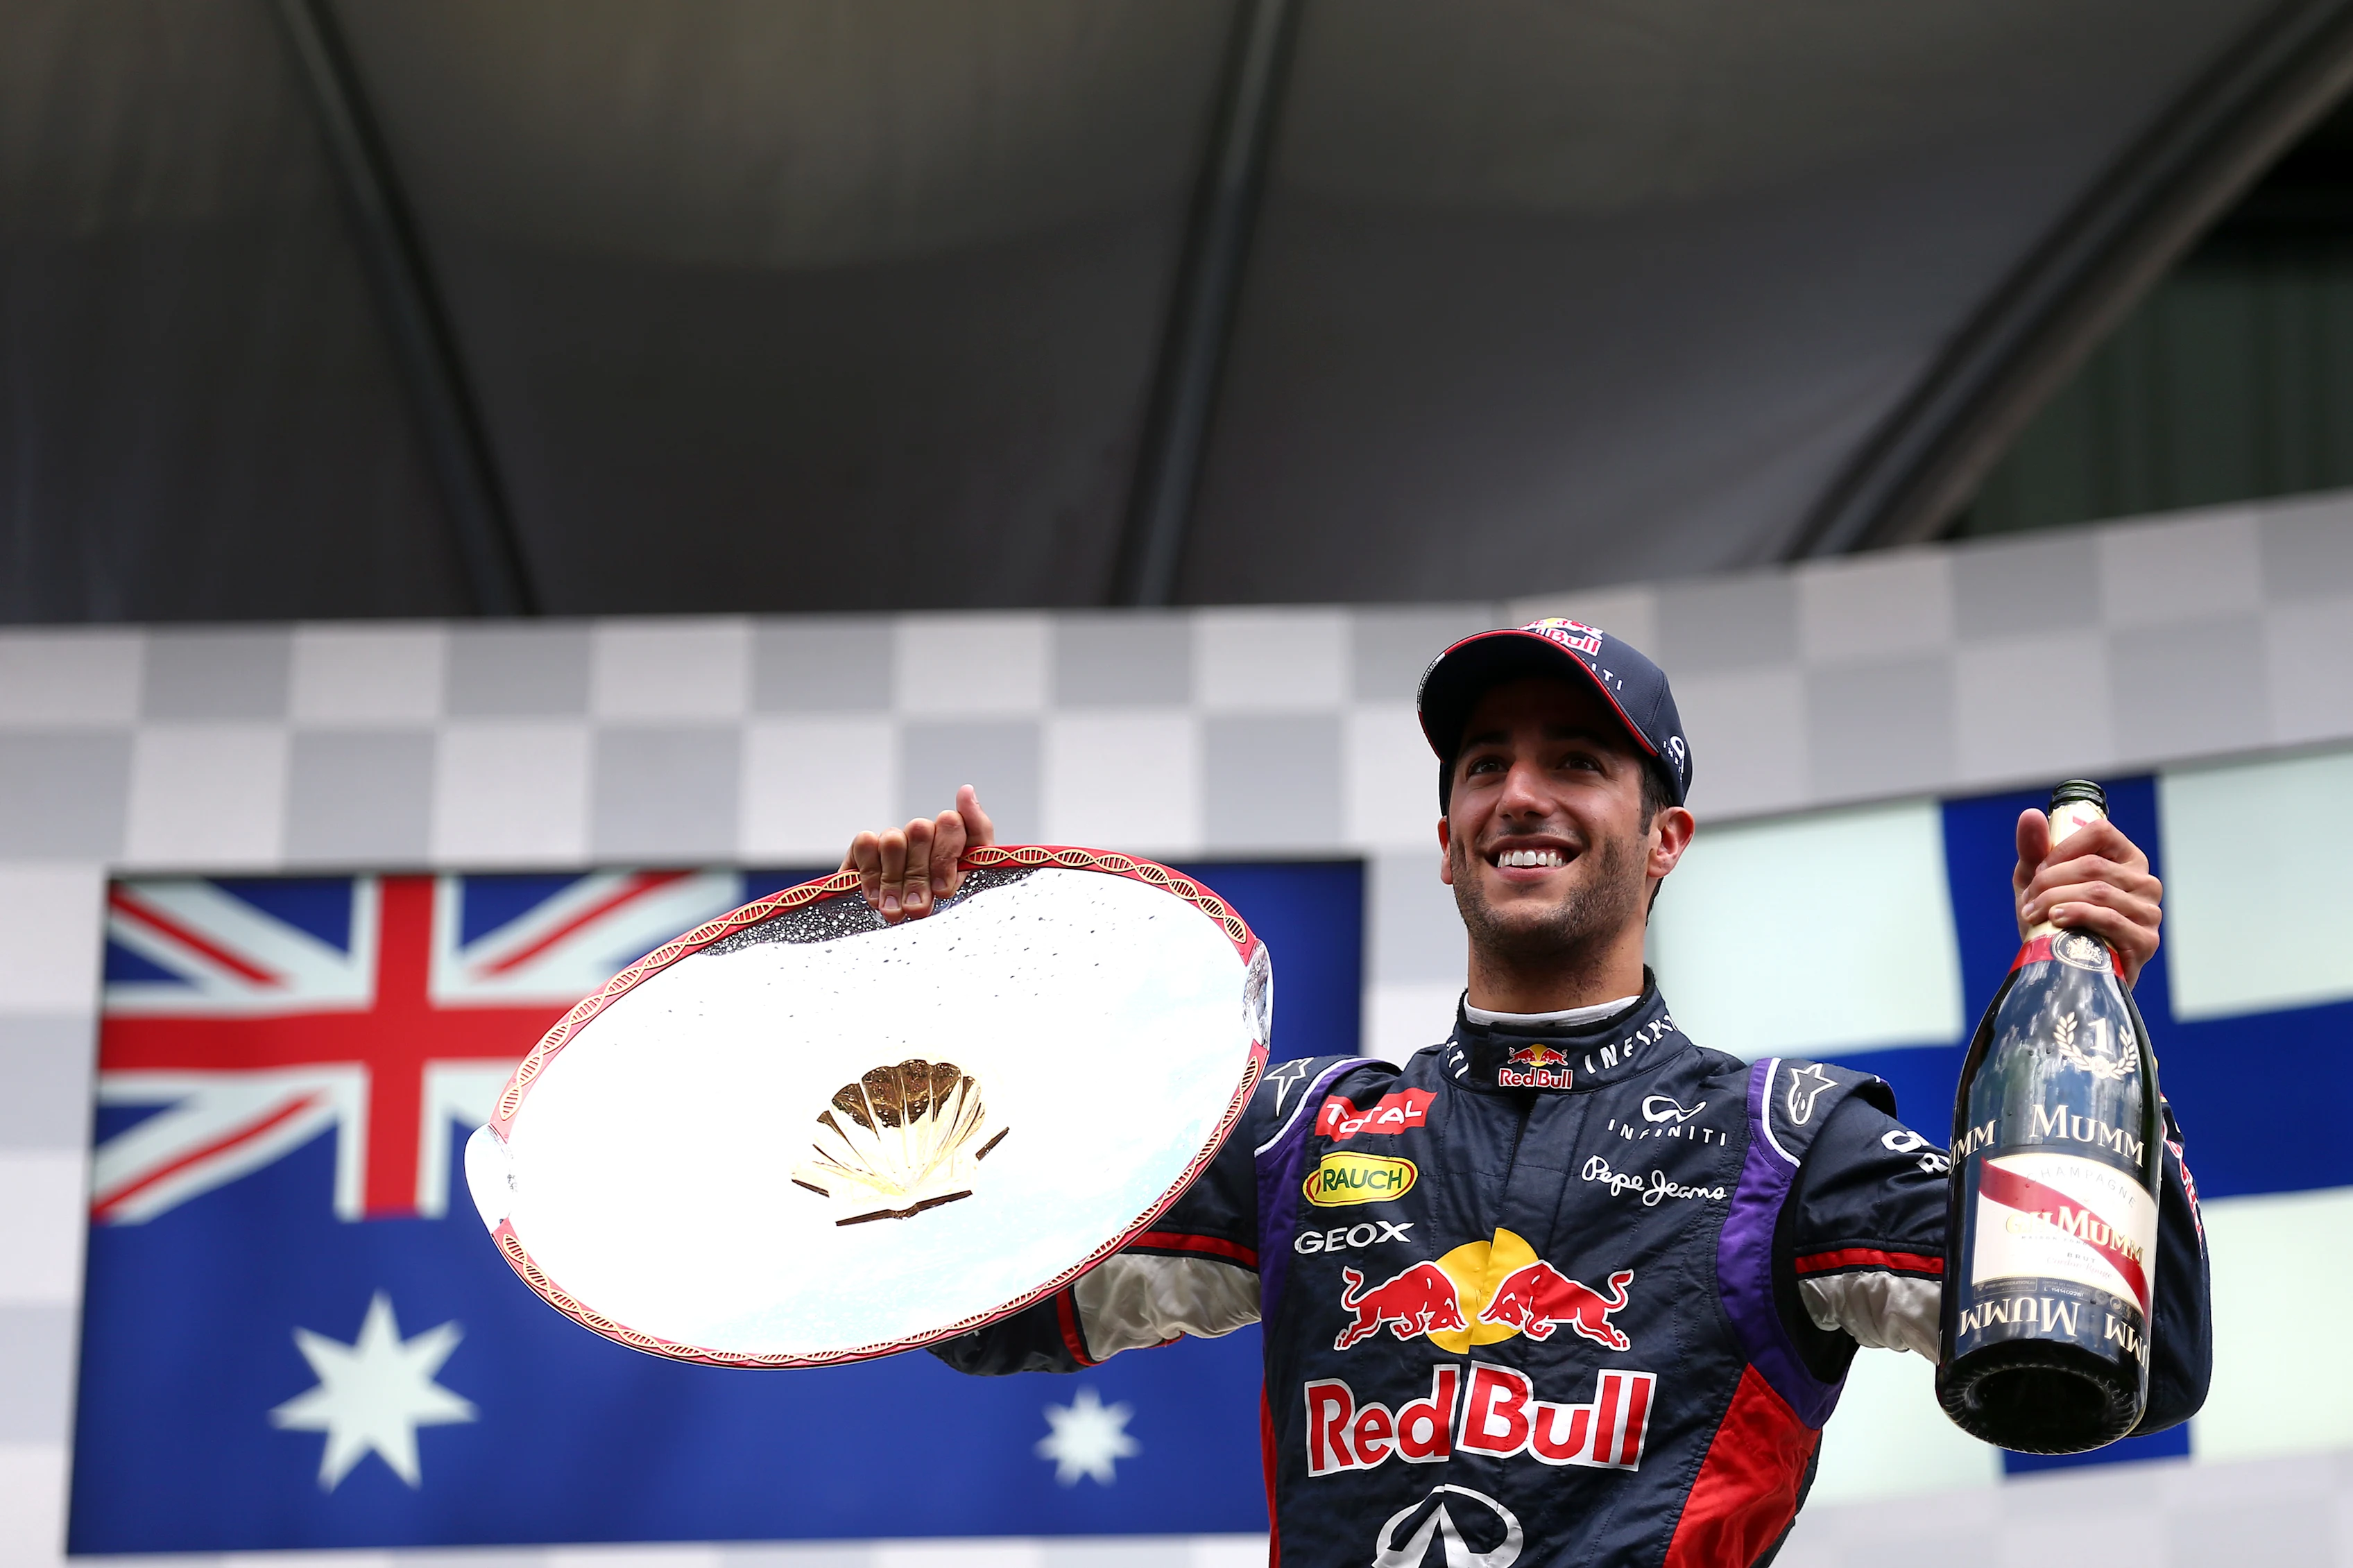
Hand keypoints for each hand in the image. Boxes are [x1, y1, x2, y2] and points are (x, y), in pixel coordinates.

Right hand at [842, 785, 995, 923]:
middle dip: (918, 876)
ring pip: (893, 840)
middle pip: (920, 831)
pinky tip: (876, 895)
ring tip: (895, 909)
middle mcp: (921, 833)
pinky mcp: (864, 847)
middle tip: (917, 907)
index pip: (951, 822)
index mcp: (950, 836)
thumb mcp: (973, 873)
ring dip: (893, 880)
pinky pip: (865, 842)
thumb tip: (966, 790)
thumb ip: (978, 830)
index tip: (942, 889)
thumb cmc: (942, 898)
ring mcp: (893, 839)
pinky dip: (870, 872)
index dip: (945, 857)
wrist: (910, 921)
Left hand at [2013, 808, 2161, 985]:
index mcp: (2126, 859)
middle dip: (2050, 882)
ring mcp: (2149, 912)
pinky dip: (2077, 916)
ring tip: (2034, 913)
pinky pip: (2110, 920)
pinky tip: (2056, 921)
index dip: (2061, 848)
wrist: (2063, 967)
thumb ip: (2034, 848)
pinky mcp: (2145, 941)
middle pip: (2093, 866)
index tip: (2038, 870)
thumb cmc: (2054, 918)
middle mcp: (2145, 882)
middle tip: (2029, 901)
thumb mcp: (2038, 880)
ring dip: (2056, 901)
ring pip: (2098, 892)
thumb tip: (2030, 814)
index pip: (2100, 832)